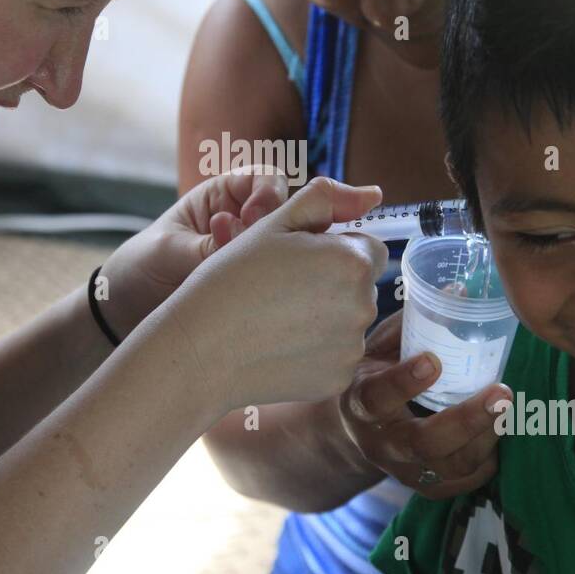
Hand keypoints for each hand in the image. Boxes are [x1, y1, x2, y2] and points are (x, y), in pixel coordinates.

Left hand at [98, 169, 289, 337]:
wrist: (125, 310)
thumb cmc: (141, 267)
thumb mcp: (169, 252)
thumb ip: (209, 247)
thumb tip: (246, 243)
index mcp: (221, 196)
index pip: (264, 179)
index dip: (268, 192)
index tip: (254, 216)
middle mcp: (245, 221)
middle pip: (289, 212)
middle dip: (283, 227)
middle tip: (261, 250)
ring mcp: (254, 255)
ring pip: (289, 248)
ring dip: (283, 259)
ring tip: (257, 278)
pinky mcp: (258, 286)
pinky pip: (280, 280)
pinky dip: (280, 285)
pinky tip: (264, 297)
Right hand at [165, 176, 390, 411]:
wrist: (200, 348)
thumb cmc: (232, 279)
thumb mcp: (274, 223)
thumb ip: (324, 199)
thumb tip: (373, 193)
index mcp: (352, 262)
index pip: (369, 248)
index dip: (334, 250)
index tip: (299, 260)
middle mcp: (363, 306)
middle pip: (361, 286)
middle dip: (332, 283)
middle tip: (281, 289)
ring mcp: (351, 347)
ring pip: (348, 322)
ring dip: (325, 317)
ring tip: (276, 319)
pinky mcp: (338, 380)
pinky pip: (336, 356)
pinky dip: (315, 351)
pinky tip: (278, 346)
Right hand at [337, 310, 511, 499]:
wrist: (358, 431)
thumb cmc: (377, 374)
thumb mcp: (382, 347)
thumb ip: (415, 323)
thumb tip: (461, 288)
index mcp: (361, 401)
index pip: (378, 397)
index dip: (404, 382)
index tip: (433, 361)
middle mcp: (379, 442)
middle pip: (422, 442)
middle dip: (465, 420)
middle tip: (502, 393)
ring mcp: (403, 470)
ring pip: (448, 465)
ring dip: (485, 437)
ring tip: (508, 408)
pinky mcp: (425, 486)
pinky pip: (461, 482)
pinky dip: (486, 460)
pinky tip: (499, 433)